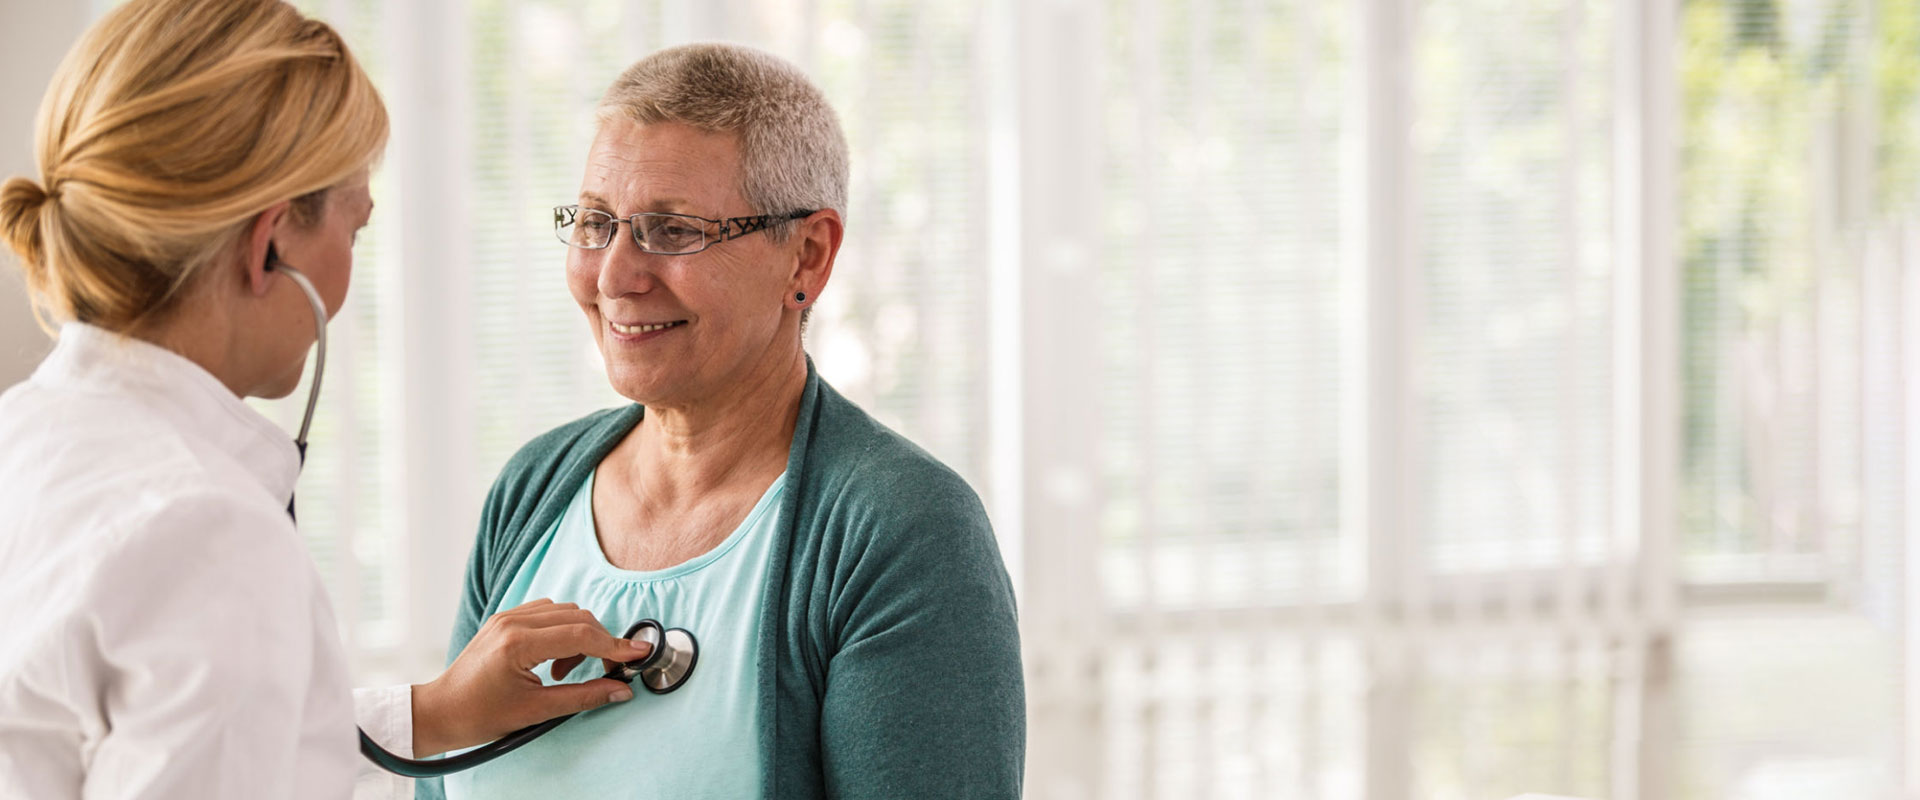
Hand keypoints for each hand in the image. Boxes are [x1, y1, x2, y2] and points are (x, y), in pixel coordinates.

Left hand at [410, 598, 651, 756]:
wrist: (440, 711)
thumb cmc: (479, 716)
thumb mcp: (536, 711)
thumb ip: (584, 696)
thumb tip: (620, 690)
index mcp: (518, 643)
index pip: (581, 634)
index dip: (614, 645)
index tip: (638, 653)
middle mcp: (513, 621)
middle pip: (577, 617)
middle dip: (600, 642)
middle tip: (607, 671)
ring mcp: (507, 616)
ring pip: (564, 611)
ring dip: (579, 636)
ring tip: (566, 672)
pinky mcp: (504, 618)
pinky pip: (547, 613)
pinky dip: (561, 631)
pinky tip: (554, 659)